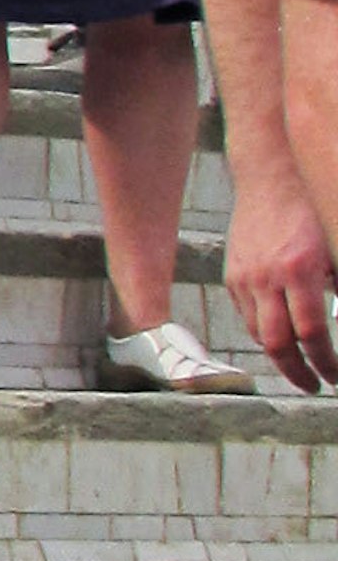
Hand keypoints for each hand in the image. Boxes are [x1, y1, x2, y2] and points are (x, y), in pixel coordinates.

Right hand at [227, 169, 337, 392]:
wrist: (272, 176)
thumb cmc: (312, 209)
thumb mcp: (334, 249)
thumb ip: (337, 285)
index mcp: (300, 269)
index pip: (312, 334)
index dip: (327, 363)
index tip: (337, 377)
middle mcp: (268, 276)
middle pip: (278, 343)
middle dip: (299, 373)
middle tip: (315, 385)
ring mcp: (246, 276)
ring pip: (259, 333)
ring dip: (281, 354)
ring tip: (300, 364)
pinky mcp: (233, 274)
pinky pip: (247, 315)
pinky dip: (264, 330)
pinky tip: (280, 332)